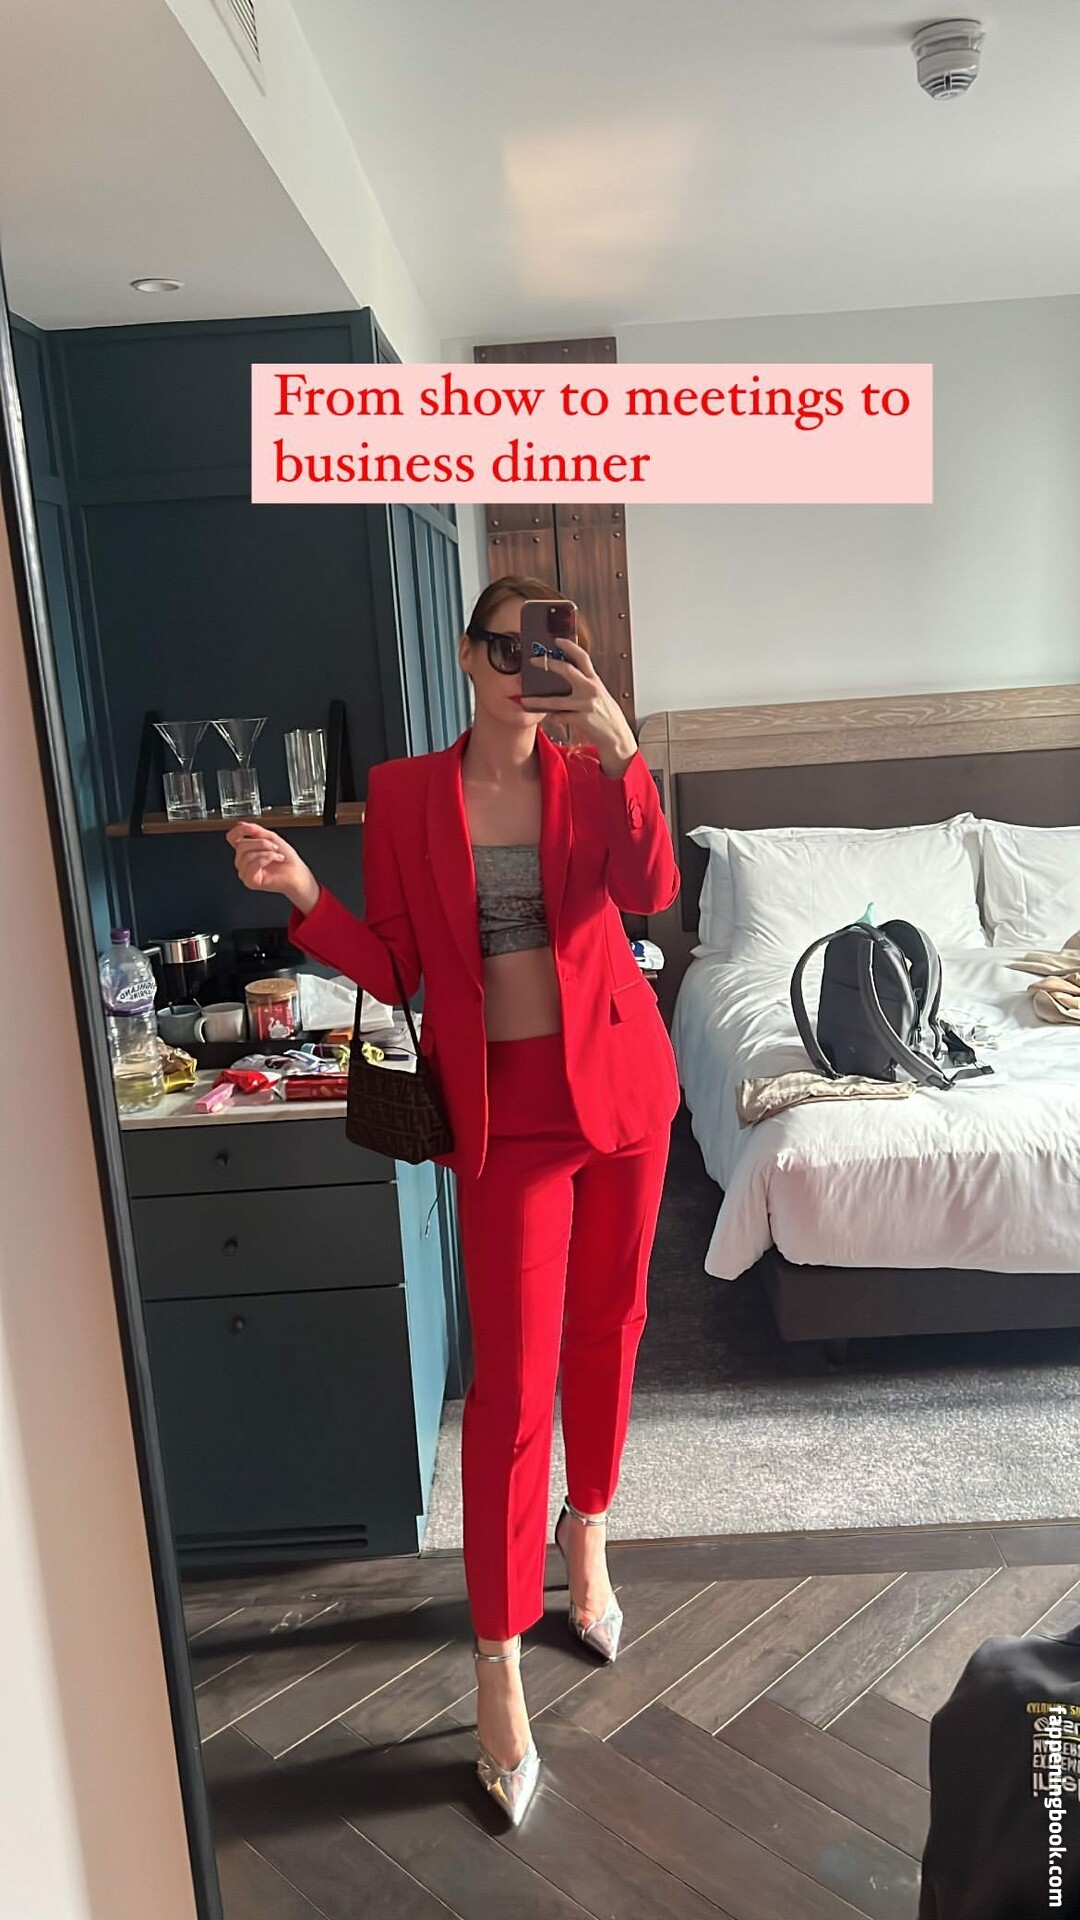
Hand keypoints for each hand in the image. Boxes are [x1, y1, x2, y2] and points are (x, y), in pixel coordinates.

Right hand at [225, 820, 318, 915]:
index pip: (232, 837)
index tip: (251, 828)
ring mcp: (245, 872)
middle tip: (274, 846)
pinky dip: (266, 859)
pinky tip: (275, 860)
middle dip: (261, 843)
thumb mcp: (270, 837)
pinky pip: (252, 865)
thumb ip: (254, 830)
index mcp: (247, 849)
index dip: (239, 830)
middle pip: (241, 846)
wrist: (297, 873)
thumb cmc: (287, 858)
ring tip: (276, 855)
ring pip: (246, 855)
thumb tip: (242, 825)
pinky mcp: (250, 881)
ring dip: (266, 852)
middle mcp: (243, 861)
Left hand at [519, 637, 637, 771]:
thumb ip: (585, 685)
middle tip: (534, 661)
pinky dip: (552, 717)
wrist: (617, 736)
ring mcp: (586, 704)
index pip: (582, 657)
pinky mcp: (582, 719)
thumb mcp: (599, 695)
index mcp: (595, 681)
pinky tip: (547, 717)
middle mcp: (591, 689)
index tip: (557, 640)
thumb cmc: (607, 716)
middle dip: (548, 664)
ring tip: (525, 700)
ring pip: (556, 701)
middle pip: (567, 670)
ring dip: (538, 701)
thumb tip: (567, 677)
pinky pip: (560, 716)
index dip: (570, 646)